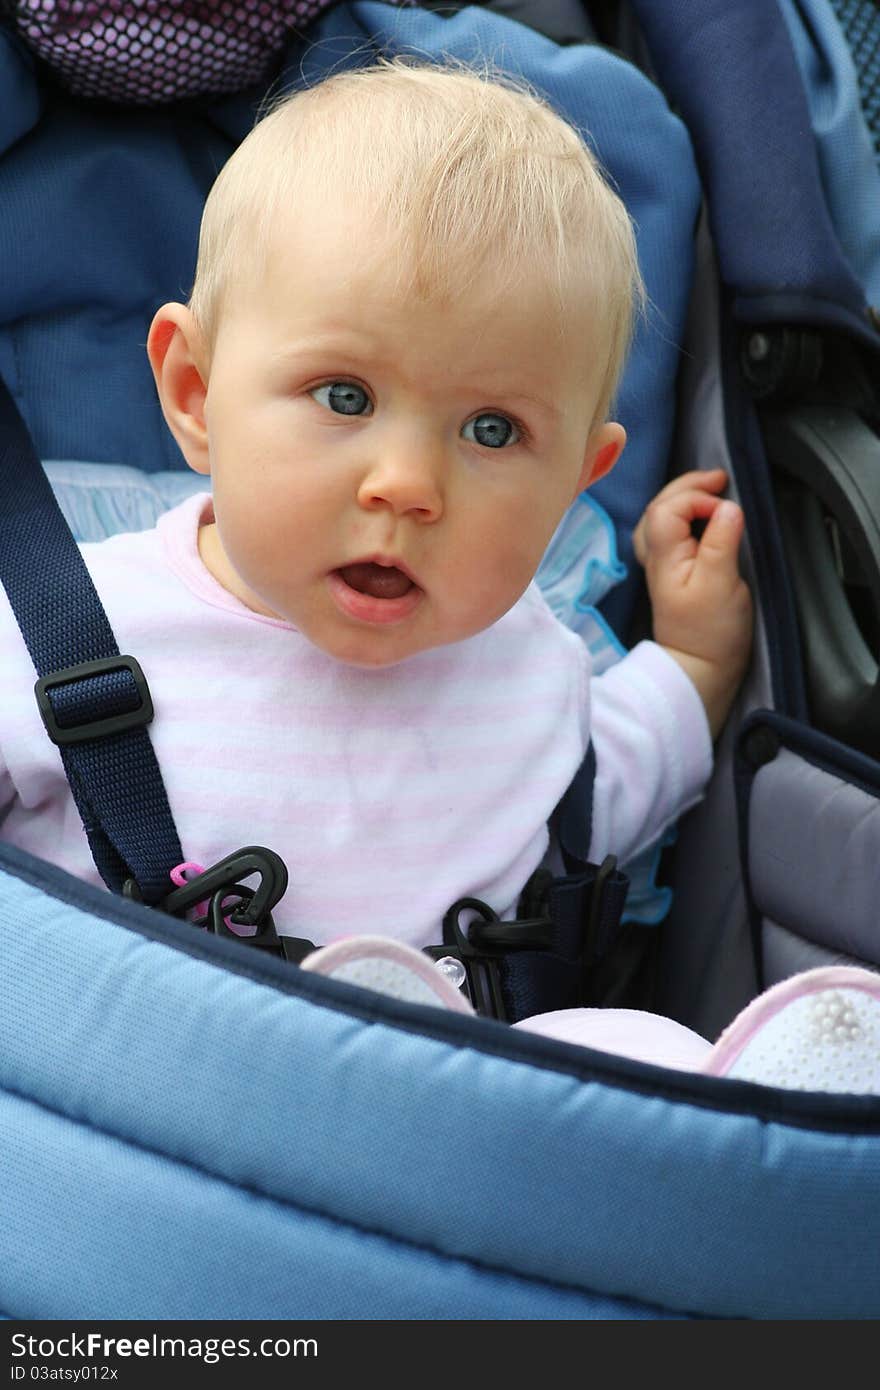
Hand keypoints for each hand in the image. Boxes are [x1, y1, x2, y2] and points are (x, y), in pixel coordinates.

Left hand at [633, 468, 752, 737]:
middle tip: (720, 478)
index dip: (697, 498)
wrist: (699, 668)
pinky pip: (667, 532)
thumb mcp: (722, 584)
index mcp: (664, 557)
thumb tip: (728, 506)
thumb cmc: (711, 632)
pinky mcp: (672, 573)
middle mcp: (656, 557)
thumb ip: (722, 542)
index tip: (726, 507)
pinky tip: (697, 515)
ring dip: (683, 497)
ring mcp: (661, 565)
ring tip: (710, 488)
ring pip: (660, 517)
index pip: (668, 508)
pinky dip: (682, 515)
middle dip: (688, 486)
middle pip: (660, 506)